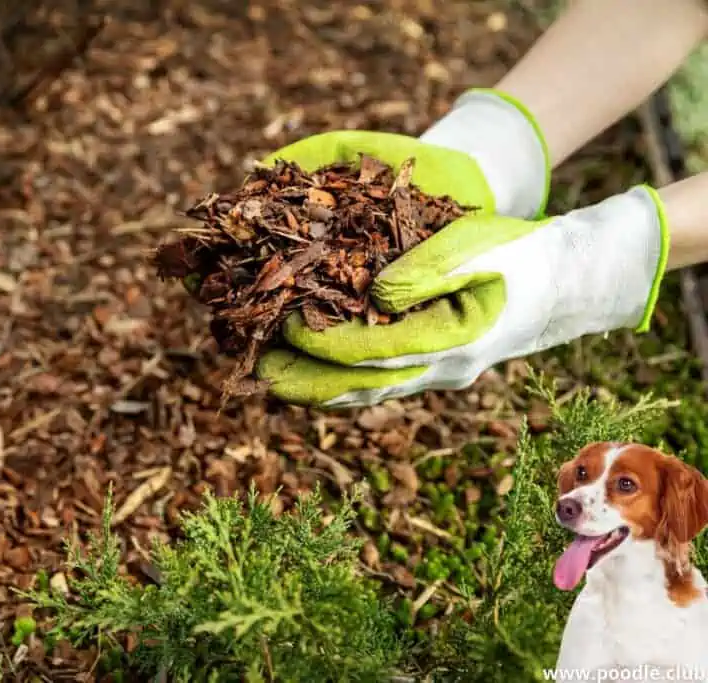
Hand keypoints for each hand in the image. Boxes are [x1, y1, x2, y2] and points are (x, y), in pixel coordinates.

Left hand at [257, 185, 667, 407]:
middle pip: (363, 384)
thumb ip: (429, 269)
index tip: (285, 325)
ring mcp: (438, 375)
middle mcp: (443, 368)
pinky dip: (341, 382)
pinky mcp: (432, 370)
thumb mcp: (478, 245)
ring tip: (268, 377)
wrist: (562, 283)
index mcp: (455, 338)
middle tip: (256, 372)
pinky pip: (379, 384)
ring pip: (368, 391)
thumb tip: (377, 293)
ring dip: (318, 387)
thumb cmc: (518, 253)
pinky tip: (308, 375)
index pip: (375, 349)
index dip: (327, 341)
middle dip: (307, 381)